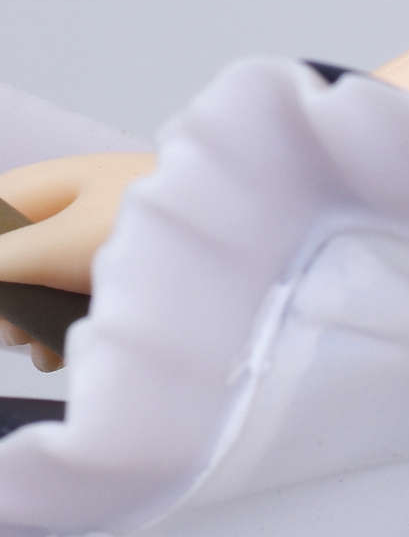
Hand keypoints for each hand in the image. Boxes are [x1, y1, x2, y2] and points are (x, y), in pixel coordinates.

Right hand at [0, 151, 155, 369]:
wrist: (255, 247)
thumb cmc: (155, 233)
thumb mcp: (64, 245)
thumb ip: (8, 258)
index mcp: (63, 182)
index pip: (1, 204)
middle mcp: (89, 206)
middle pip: (26, 248)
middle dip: (10, 295)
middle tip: (10, 336)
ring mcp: (120, 241)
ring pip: (60, 279)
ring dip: (39, 317)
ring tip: (39, 354)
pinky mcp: (148, 277)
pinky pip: (96, 298)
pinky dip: (79, 323)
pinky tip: (75, 354)